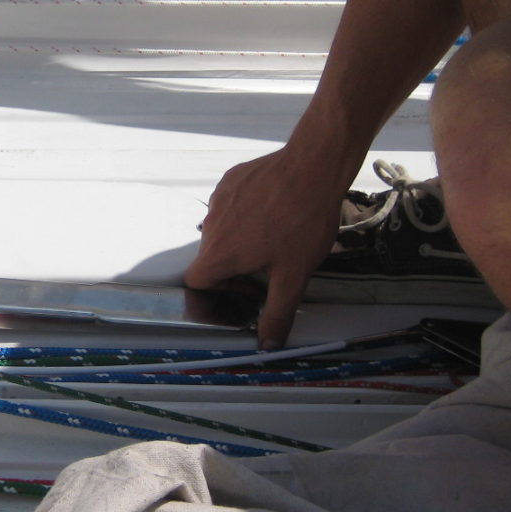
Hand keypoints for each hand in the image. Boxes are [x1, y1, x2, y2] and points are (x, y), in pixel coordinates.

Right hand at [184, 148, 349, 347]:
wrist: (314, 166)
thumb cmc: (303, 221)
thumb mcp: (294, 276)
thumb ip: (277, 314)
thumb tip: (267, 345)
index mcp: (220, 253)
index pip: (196, 282)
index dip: (219, 292)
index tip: (248, 288)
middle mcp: (212, 225)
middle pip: (211, 257)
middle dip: (236, 266)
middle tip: (270, 265)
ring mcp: (219, 198)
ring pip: (221, 230)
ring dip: (241, 239)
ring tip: (275, 235)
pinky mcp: (231, 180)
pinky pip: (229, 204)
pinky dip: (245, 213)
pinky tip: (273, 211)